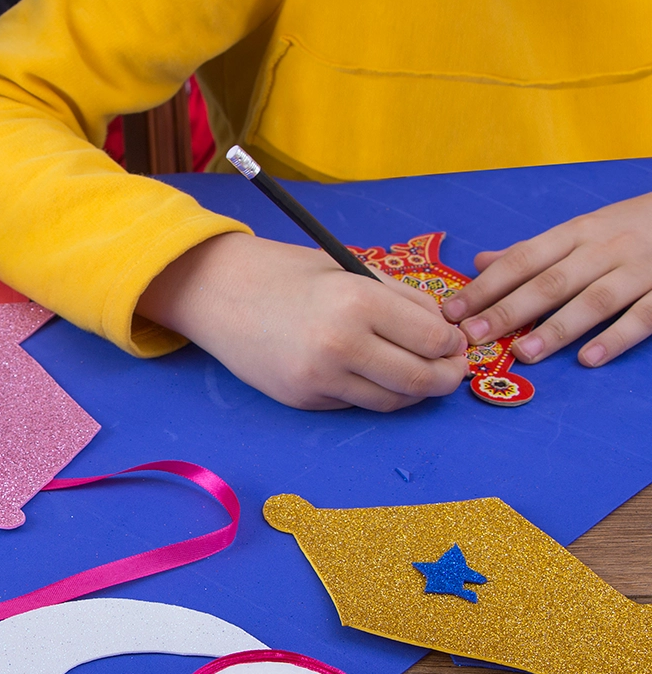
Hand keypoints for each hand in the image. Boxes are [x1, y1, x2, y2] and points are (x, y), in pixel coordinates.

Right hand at [136, 232, 467, 410]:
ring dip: (415, 392)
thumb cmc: (288, 274)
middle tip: (452, 369)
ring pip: (391, 400)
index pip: (431, 338)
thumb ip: (401, 299)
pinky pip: (355, 403)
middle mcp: (341, 345)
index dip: (452, 343)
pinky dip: (373, 392)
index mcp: (358, 302)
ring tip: (420, 375)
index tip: (454, 340)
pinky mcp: (303, 399)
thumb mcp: (350, 270)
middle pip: (419, 379)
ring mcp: (319, 378)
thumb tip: (444, 329)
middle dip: (446, 377)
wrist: (219, 293)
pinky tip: (373, 374)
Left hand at [442, 192, 651, 366]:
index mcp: (575, 234)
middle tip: (474, 336)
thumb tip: (480, 263)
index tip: (452, 311)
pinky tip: (589, 358)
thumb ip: (531, 252)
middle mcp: (603, 249)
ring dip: (556, 328)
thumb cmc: (627, 227)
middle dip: (509, 310)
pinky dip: (617, 337)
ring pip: (594, 300)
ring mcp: (638, 270)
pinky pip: (643, 315)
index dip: (485, 286)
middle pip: (550, 282)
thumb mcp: (579, 230)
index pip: (522, 260)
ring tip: (524, 352)